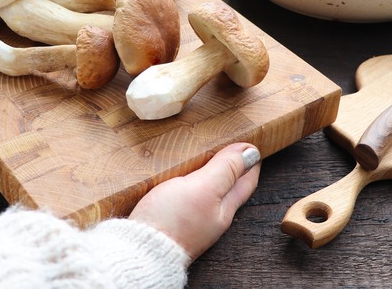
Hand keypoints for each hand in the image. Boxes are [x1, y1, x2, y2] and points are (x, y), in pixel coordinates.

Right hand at [129, 142, 260, 260]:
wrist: (140, 251)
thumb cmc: (173, 221)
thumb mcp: (204, 188)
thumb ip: (225, 170)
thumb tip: (251, 152)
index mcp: (224, 208)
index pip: (245, 181)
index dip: (249, 161)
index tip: (250, 141)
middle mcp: (210, 216)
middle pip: (228, 187)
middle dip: (231, 167)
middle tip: (231, 145)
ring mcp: (191, 220)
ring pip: (206, 193)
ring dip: (209, 175)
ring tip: (206, 156)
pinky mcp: (171, 221)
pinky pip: (186, 198)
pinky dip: (188, 184)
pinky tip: (178, 178)